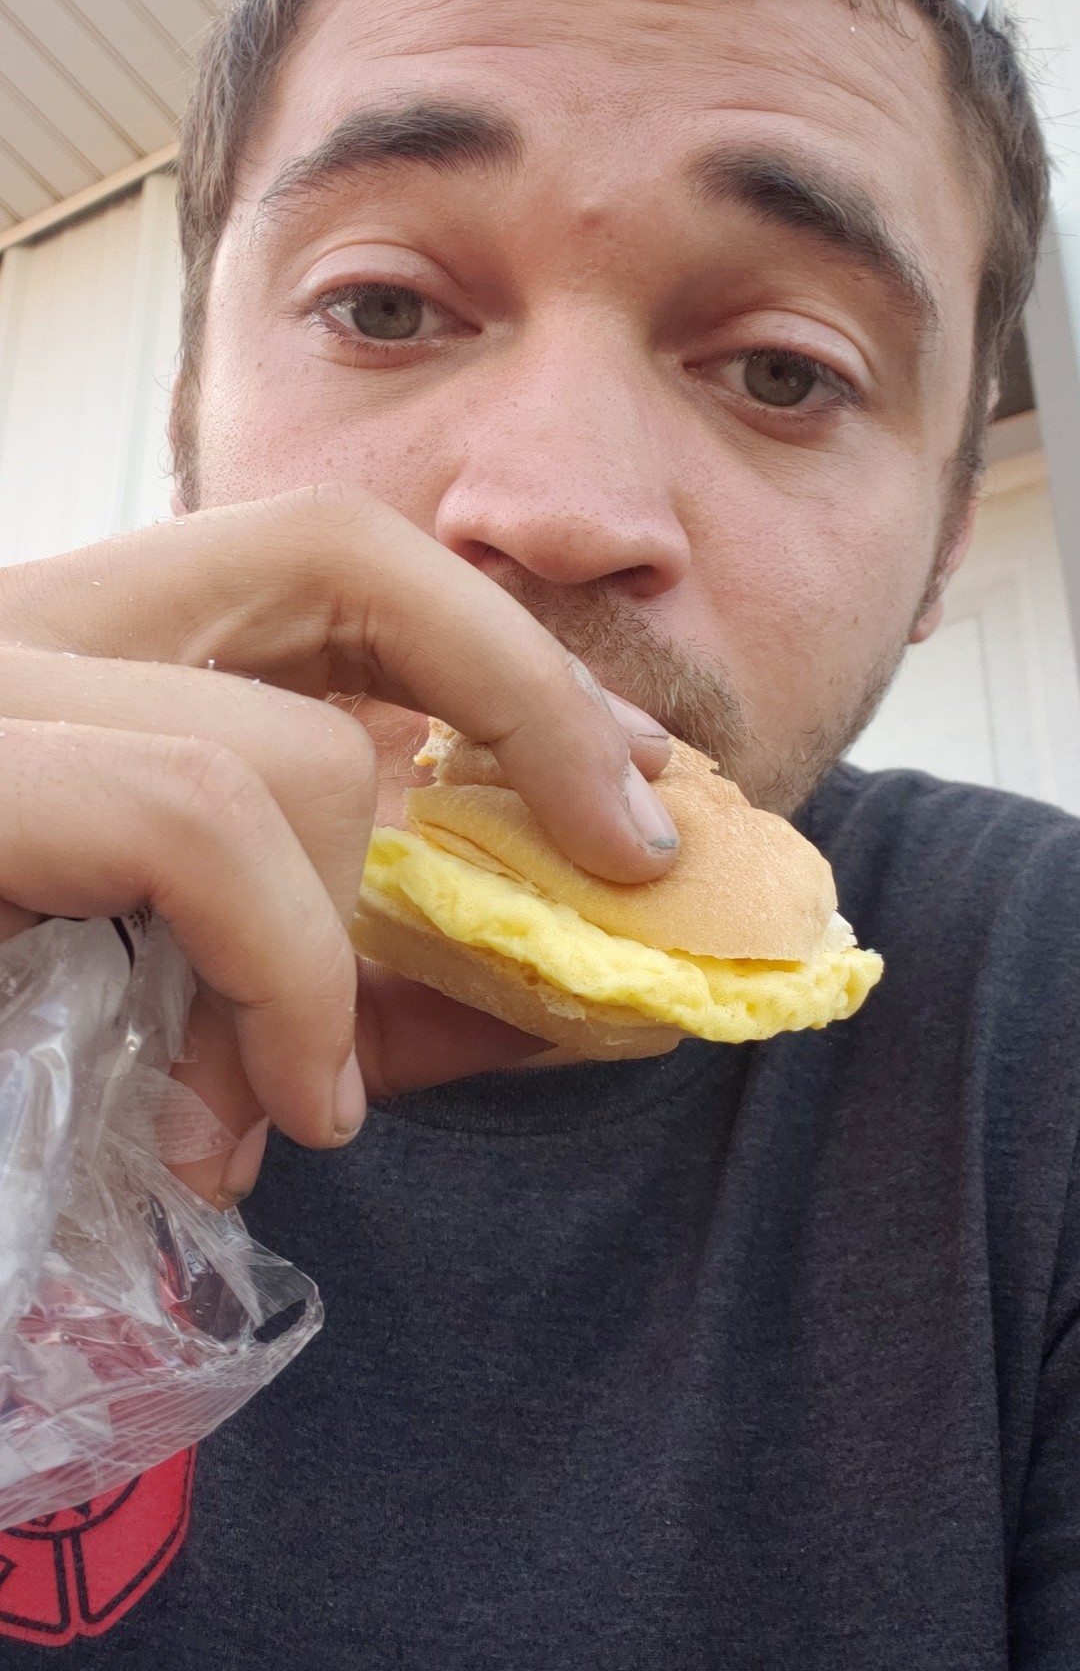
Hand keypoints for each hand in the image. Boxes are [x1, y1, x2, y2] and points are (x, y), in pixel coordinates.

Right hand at [0, 487, 675, 1202]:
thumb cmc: (4, 1055)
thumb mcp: (161, 999)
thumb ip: (319, 975)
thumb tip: (543, 986)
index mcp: (68, 660)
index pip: (319, 554)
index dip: (500, 645)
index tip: (625, 772)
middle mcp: (14, 632)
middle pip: (332, 553)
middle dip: (520, 696)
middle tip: (621, 854)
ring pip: (274, 742)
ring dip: (338, 954)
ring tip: (304, 1109)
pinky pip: (197, 817)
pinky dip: (280, 974)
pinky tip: (258, 1118)